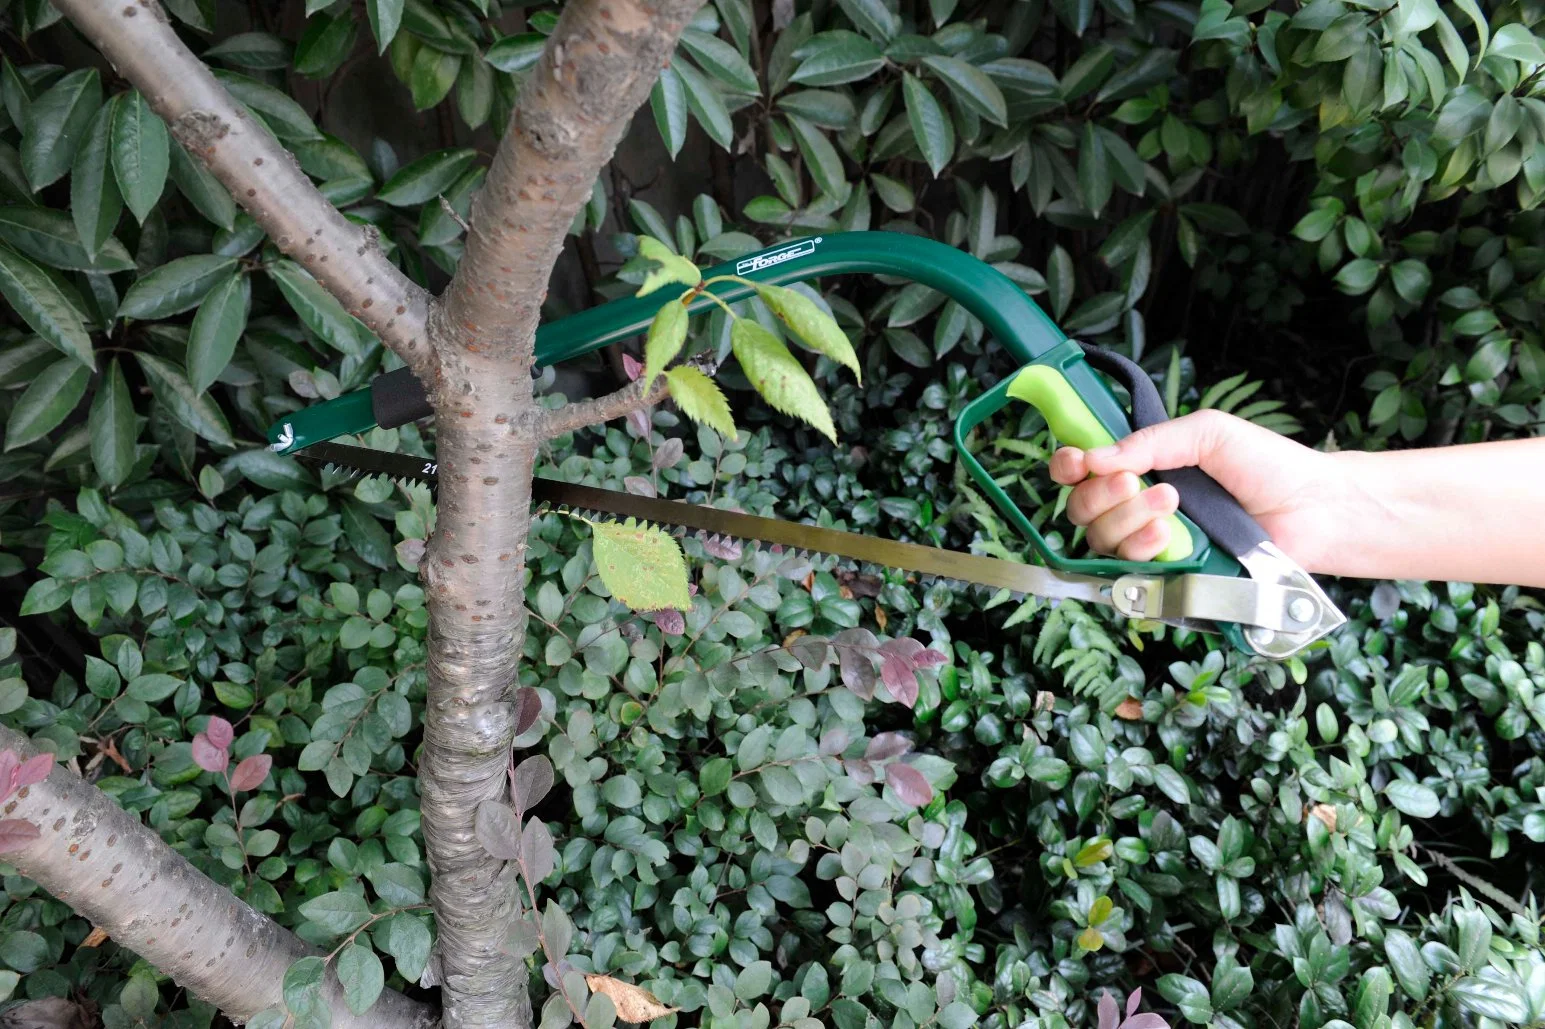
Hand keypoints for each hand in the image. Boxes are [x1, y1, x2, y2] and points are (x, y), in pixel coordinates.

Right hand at [1048, 410, 1341, 567]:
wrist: (1315, 510)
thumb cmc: (1268, 465)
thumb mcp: (1207, 432)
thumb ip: (1151, 441)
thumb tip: (1095, 457)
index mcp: (1144, 468)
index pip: (1084, 472)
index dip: (1068, 468)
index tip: (1076, 464)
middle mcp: (1140, 508)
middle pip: (1082, 510)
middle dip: (1101, 495)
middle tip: (1136, 482)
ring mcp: (1154, 547)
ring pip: (1102, 543)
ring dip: (1126, 521)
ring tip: (1170, 505)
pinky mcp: (1170, 579)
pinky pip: (1129, 575)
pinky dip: (1140, 553)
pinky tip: (1169, 538)